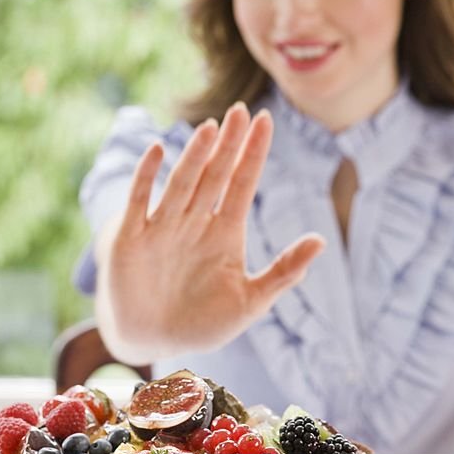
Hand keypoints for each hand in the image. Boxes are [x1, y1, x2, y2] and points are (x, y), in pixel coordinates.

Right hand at [96, 102, 324, 363]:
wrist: (152, 342)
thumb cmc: (202, 324)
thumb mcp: (250, 301)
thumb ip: (284, 272)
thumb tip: (321, 240)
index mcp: (225, 234)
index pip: (242, 184)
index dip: (253, 154)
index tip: (266, 121)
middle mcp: (195, 223)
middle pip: (214, 175)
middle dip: (228, 145)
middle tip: (241, 111)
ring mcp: (163, 227)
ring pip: (182, 183)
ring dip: (195, 156)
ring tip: (210, 128)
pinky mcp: (132, 238)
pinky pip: (140, 201)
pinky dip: (147, 177)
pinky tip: (157, 150)